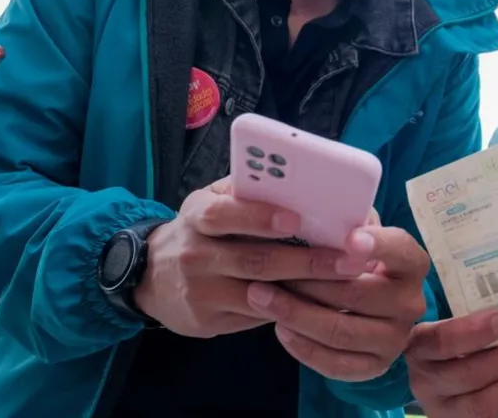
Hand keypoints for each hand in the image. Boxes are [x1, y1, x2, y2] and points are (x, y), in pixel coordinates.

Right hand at [133, 178, 370, 338]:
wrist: (149, 277)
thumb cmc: (196, 231)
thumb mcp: (207, 202)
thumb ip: (241, 190)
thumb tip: (292, 176)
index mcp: (197, 217)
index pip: (224, 214)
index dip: (259, 216)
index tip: (297, 218)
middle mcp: (196, 255)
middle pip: (255, 260)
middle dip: (308, 260)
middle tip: (349, 257)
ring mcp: (202, 292)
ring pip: (261, 294)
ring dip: (307, 288)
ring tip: (346, 280)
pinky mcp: (208, 322)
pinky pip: (256, 317)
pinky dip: (290, 310)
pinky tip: (322, 303)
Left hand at [244, 224, 431, 381]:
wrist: (364, 308)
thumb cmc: (348, 258)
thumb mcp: (353, 233)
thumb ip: (344, 220)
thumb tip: (318, 203)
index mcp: (411, 263)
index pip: (399, 249)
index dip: (376, 244)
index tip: (348, 238)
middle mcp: (411, 302)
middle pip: (357, 294)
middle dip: (308, 282)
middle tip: (269, 268)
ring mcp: (395, 339)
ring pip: (339, 332)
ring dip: (294, 313)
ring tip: (259, 295)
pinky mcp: (375, 367)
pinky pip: (334, 364)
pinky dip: (302, 347)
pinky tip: (279, 327)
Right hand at [407, 310, 497, 417]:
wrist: (438, 373)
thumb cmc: (452, 334)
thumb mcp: (449, 318)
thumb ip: (470, 307)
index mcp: (418, 344)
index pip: (440, 340)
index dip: (473, 332)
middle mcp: (424, 379)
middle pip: (466, 374)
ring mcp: (442, 406)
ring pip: (482, 401)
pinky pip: (493, 413)